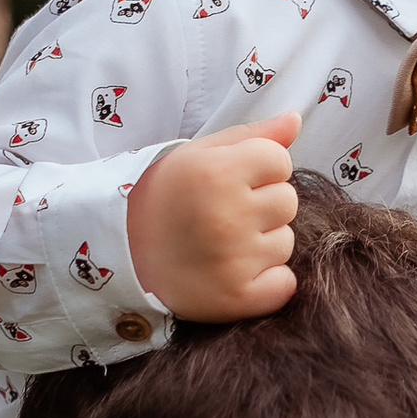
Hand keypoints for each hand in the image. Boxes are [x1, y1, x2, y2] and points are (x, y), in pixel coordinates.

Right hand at [126, 115, 300, 321]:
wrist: (121, 257)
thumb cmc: (164, 198)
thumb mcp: (198, 154)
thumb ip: (251, 135)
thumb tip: (295, 119)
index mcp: (217, 172)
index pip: (280, 160)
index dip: (260, 169)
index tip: (232, 181)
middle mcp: (227, 215)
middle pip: (288, 201)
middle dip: (263, 205)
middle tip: (223, 215)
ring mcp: (234, 260)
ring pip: (286, 242)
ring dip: (263, 243)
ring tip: (223, 244)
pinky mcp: (238, 298)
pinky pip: (285, 284)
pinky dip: (268, 282)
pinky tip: (235, 273)